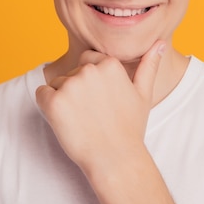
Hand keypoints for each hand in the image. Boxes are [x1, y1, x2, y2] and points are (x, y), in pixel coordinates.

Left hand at [35, 41, 165, 171]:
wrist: (115, 160)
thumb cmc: (130, 128)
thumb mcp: (143, 94)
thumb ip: (149, 65)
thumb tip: (161, 43)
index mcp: (109, 64)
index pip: (88, 60)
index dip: (92, 82)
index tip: (101, 101)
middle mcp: (89, 70)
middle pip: (72, 72)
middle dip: (77, 90)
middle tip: (92, 114)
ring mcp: (70, 85)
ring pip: (57, 84)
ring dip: (63, 99)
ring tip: (82, 120)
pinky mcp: (54, 102)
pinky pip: (41, 94)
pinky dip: (47, 106)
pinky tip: (65, 121)